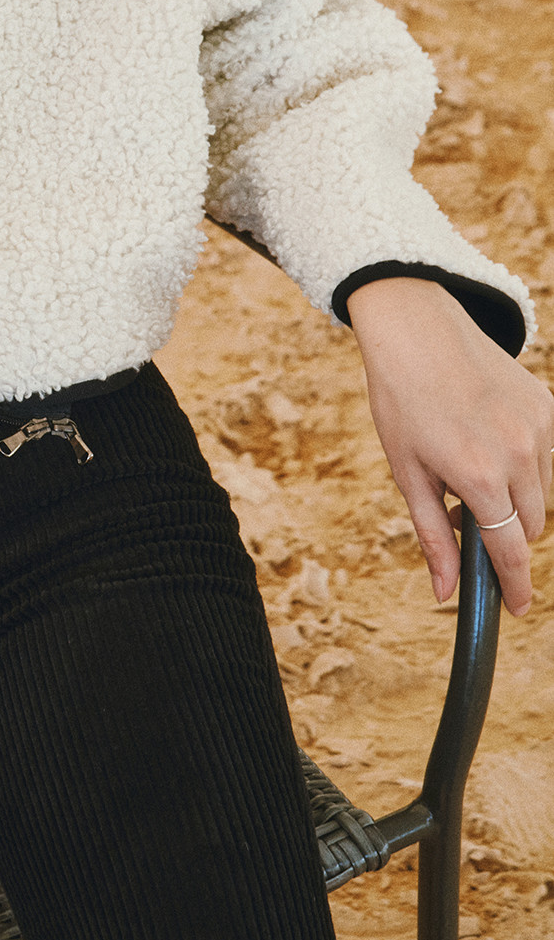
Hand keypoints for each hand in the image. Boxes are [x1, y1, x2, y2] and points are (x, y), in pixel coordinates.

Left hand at [347, 277, 551, 615]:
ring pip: (546, 494)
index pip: (511, 551)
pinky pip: (551, 458)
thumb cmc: (402, 402)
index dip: (515, 587)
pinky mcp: (550, 406)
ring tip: (474, 469)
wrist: (417, 331)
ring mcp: (541, 428)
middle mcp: (520, 455)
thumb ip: (434, 536)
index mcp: (480, 476)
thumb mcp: (408, 473)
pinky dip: (530, 466)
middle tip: (466, 512)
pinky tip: (493, 442)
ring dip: (519, 499)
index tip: (515, 608)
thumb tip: (445, 592)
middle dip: (505, 533)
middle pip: (531, 526)